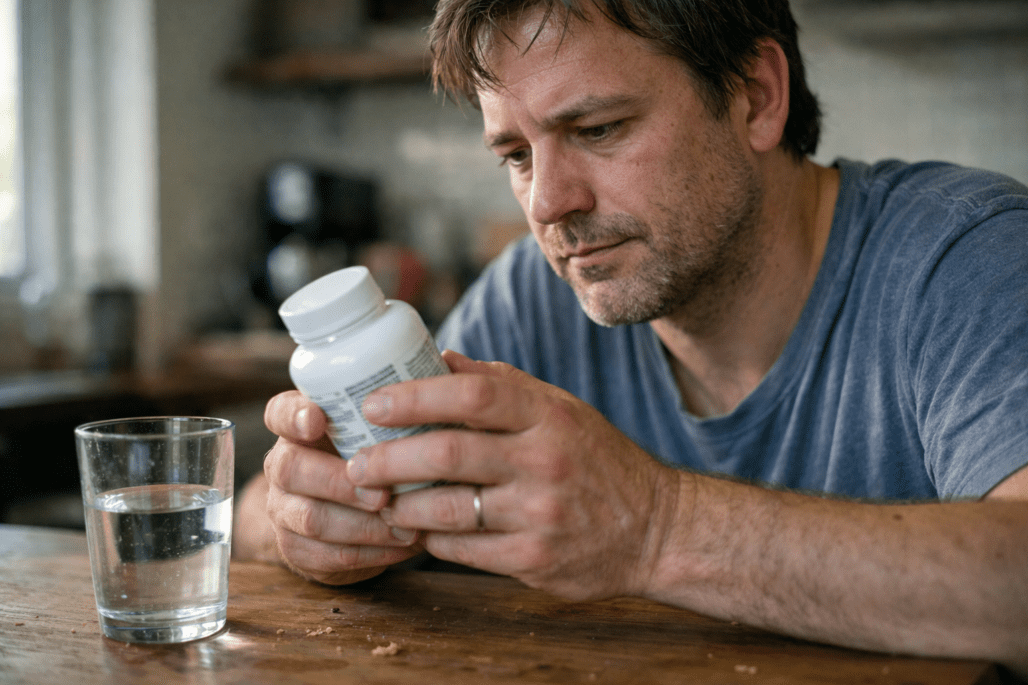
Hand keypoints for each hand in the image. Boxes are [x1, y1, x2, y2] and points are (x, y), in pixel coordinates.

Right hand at [261, 391, 424, 584]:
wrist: (351, 518)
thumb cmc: (380, 455)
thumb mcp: (383, 426)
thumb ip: (406, 400)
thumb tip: (449, 362)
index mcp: (300, 425)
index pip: (279, 412)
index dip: (293, 416)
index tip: (318, 420)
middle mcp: (284, 463)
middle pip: (290, 468)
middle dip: (338, 482)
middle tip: (382, 494)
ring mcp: (285, 508)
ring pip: (310, 518)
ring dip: (362, 525)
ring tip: (407, 527)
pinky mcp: (299, 550)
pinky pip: (328, 556)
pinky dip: (370, 554)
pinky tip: (403, 546)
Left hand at [346, 350, 683, 600]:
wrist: (655, 528)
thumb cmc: (596, 460)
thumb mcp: (560, 409)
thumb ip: (502, 384)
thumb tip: (440, 358)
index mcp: (549, 415)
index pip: (474, 393)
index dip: (415, 396)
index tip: (374, 405)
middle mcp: (545, 461)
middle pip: (448, 452)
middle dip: (388, 459)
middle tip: (356, 464)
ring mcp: (540, 514)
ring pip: (446, 508)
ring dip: (401, 504)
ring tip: (378, 499)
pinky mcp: (534, 561)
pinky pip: (461, 550)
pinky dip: (430, 538)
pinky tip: (419, 529)